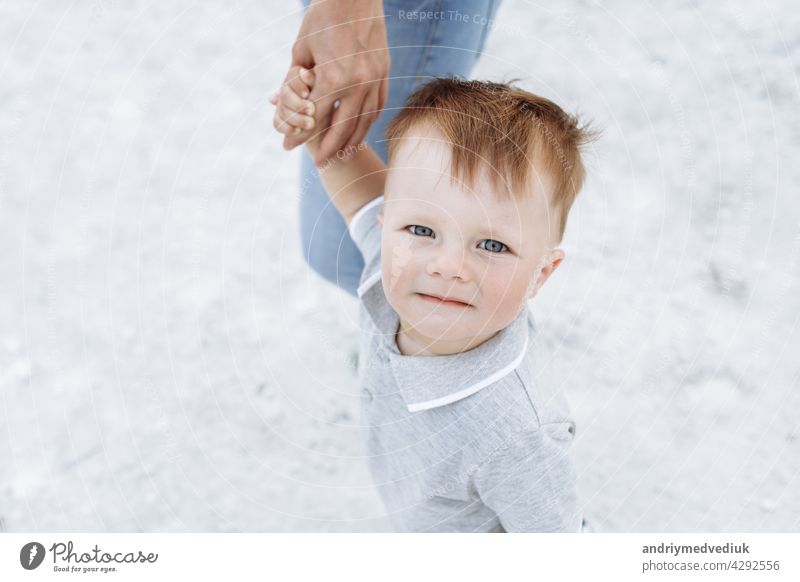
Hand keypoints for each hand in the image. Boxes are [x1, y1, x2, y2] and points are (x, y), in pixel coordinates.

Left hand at [272, 0, 389, 165]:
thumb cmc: (321, 19)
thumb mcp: (301, 50)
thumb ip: (294, 80)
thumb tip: (281, 105)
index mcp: (334, 78)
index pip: (313, 117)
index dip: (298, 134)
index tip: (286, 146)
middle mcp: (358, 83)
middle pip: (341, 128)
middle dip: (327, 148)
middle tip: (317, 163)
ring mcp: (375, 79)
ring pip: (364, 121)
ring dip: (351, 142)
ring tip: (341, 156)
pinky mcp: (384, 73)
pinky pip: (377, 106)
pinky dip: (368, 123)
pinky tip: (360, 133)